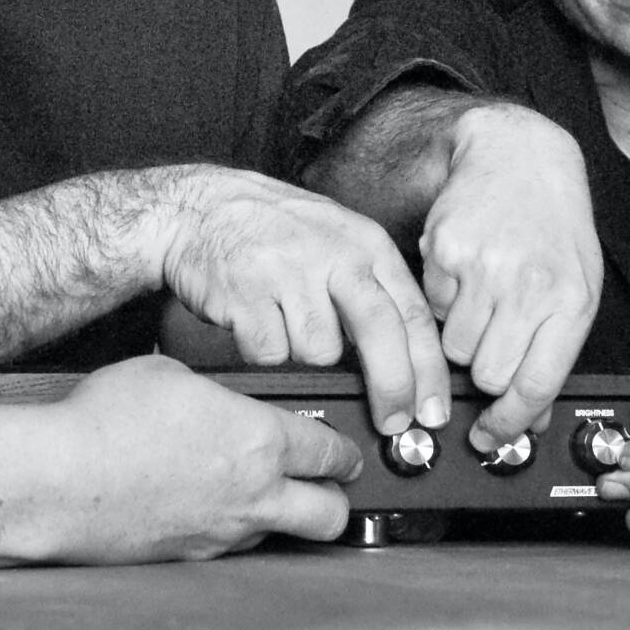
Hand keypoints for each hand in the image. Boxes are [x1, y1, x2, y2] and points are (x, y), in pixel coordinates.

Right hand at [41, 356, 362, 561]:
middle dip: (337, 500)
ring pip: (280, 535)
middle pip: (331, 515)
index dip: (346, 452)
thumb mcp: (170, 374)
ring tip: (257, 493)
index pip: (333, 454)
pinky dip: (231, 529)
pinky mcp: (189, 558)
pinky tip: (203, 506)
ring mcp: (222, 534)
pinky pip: (230, 546)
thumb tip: (216, 401)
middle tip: (327, 485)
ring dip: (280, 516)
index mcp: (259, 440)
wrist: (58, 480)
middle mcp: (253, 495)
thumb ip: (213, 393)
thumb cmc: (107, 419)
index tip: (345, 452)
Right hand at [160, 169, 450, 437]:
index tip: (432, 409)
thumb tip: (408, 361)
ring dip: (305, 354)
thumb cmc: (272, 229)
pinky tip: (255, 320)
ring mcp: (288, 272)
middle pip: (380, 332)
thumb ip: (373, 288)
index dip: (429, 369)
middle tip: (392, 421)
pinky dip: (264, 350)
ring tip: (285, 322)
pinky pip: (271, 353)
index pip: (413, 312)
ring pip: (319, 351)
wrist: (197, 207)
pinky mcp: (246, 294)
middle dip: (392, 387)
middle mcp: (332, 253)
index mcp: (365, 243)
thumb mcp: (338, 239)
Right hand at [417, 106, 599, 449]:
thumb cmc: (553, 227)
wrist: (517, 156)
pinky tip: (465, 273)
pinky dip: (443, 302)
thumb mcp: (576, 288)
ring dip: (462, 337)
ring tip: (481, 300)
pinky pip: (432, 308)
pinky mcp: (444, 250)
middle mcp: (529, 285)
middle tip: (493, 342)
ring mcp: (484, 266)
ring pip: (454, 348)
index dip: (510, 423)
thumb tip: (531, 418)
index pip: (536, 384)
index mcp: (570, 301)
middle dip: (486, 371)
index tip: (493, 437)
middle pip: (488, 374)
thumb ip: (555, 354)